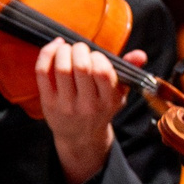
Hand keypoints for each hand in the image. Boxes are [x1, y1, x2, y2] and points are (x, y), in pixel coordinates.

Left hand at [37, 40, 142, 183]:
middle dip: (80, 50)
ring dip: (63, 51)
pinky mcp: (48, 101)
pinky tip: (54, 48)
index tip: (96, 56)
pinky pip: (43, 72)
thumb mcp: (119, 95)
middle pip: (81, 67)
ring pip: (62, 68)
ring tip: (67, 48)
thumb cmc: (100, 109)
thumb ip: (130, 72)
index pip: (103, 73)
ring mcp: (66, 104)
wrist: (80, 136)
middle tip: (80, 48)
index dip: (98, 57)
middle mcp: (88, 104)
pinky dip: (46, 54)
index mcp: (108, 101)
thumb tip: (140, 55)